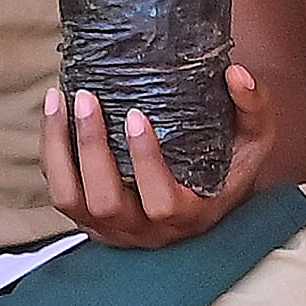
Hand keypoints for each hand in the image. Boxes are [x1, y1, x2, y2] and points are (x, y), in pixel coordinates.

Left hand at [50, 61, 271, 247]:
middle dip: (92, 148)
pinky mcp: (88, 218)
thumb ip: (254, 108)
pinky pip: (59, 191)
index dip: (145, 162)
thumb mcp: (253, 142)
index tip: (136, 116)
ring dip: (58, 149)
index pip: (161, 202)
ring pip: (70, 199)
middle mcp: (145, 231)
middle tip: (89, 98)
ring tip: (60, 101)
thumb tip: (237, 75)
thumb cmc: (229, 168)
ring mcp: (111, 228)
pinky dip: (51, 153)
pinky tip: (54, 115)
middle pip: (105, 202)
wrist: (206, 198)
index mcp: (187, 216)